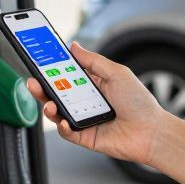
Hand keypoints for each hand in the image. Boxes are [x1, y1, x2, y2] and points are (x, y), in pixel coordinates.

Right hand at [25, 42, 166, 165]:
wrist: (151, 132)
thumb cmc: (139, 102)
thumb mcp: (117, 73)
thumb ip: (93, 61)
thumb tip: (74, 46)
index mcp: (93, 84)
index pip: (67, 75)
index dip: (52, 68)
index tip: (39, 60)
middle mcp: (86, 102)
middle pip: (58, 94)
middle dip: (43, 87)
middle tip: (33, 81)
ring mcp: (84, 120)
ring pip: (58, 113)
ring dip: (49, 107)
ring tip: (48, 103)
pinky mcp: (85, 137)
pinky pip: (67, 132)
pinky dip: (62, 126)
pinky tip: (64, 121)